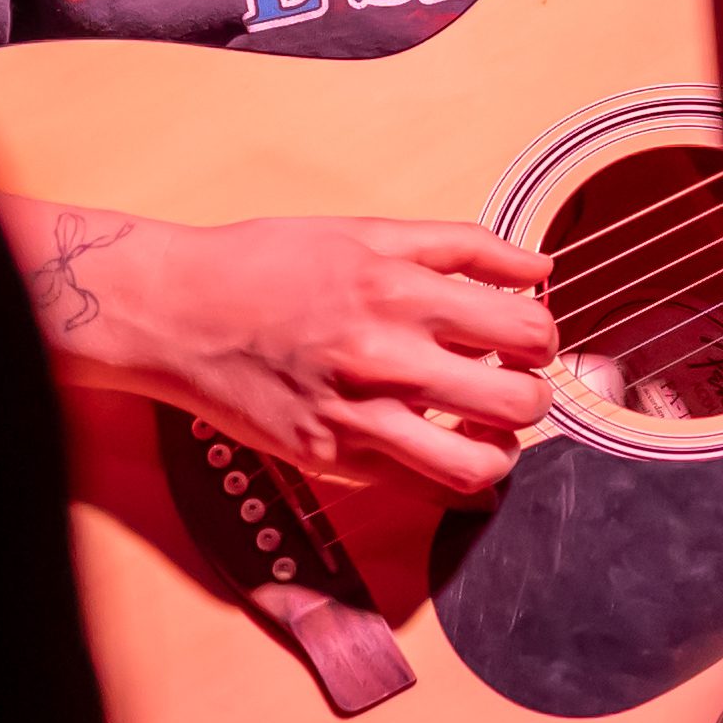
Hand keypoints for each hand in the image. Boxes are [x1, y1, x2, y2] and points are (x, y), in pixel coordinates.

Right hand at [0, 197, 556, 491]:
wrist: (179, 310)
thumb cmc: (268, 263)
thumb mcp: (367, 230)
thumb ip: (462, 247)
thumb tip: (540, 267)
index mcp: (403, 290)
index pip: (526, 329)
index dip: (542, 338)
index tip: (526, 340)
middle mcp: (388, 357)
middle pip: (519, 401)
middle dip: (533, 396)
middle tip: (513, 385)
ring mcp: (360, 416)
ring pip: (480, 464)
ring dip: (502, 450)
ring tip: (486, 429)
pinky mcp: (331, 460)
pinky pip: (422, 493)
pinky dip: (455, 484)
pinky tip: (450, 457)